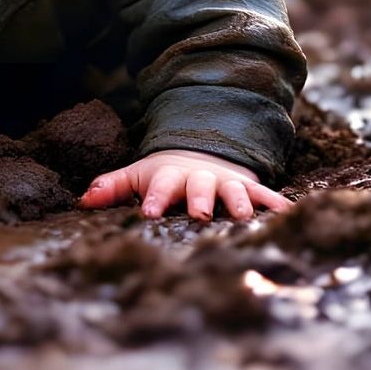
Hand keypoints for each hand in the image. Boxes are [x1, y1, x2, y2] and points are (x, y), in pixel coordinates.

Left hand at [78, 148, 291, 221]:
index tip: (151, 213)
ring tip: (245, 217)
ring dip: (239, 202)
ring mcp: (226, 181)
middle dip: (200, 200)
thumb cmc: (165, 175)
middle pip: (200, 187)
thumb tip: (81, 202)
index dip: (156, 198)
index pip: (161, 186)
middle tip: (200, 215)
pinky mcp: (248, 187)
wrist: (202, 153)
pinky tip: (289, 213)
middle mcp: (200, 178)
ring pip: (234, 190)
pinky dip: (276, 203)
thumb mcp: (138, 176)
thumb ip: (112, 188)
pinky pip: (264, 194)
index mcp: (171, 177)